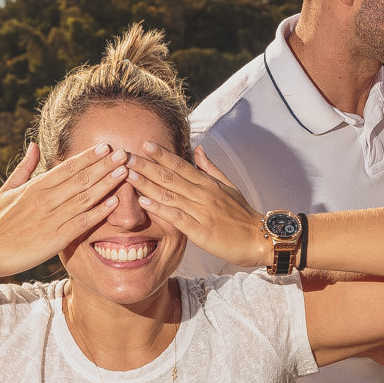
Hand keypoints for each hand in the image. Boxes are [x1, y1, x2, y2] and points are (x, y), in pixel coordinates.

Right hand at [0, 142, 128, 276]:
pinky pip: (81, 222)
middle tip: (124, 153)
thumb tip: (35, 145)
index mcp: (36, 187)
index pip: (67, 168)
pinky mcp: (55, 238)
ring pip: (85, 197)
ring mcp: (51, 218)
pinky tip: (114, 202)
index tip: (106, 146)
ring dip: (106, 184)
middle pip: (81, 178)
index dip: (88, 157)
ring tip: (124, 172)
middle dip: (104, 165)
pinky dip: (99, 211)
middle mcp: (45, 199)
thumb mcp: (8, 189)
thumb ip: (25, 167)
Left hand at [125, 144, 267, 268]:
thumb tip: (197, 149)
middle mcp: (203, 194)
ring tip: (128, 174)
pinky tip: (144, 202)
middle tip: (125, 155)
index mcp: (208, 183)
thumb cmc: (242, 214)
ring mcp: (201, 212)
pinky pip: (177, 217)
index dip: (162, 154)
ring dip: (147, 183)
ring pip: (170, 194)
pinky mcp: (200, 231)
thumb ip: (210, 168)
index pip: (181, 164)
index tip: (144, 143)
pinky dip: (160, 209)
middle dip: (146, 165)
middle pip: (170, 176)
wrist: (258, 239)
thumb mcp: (229, 186)